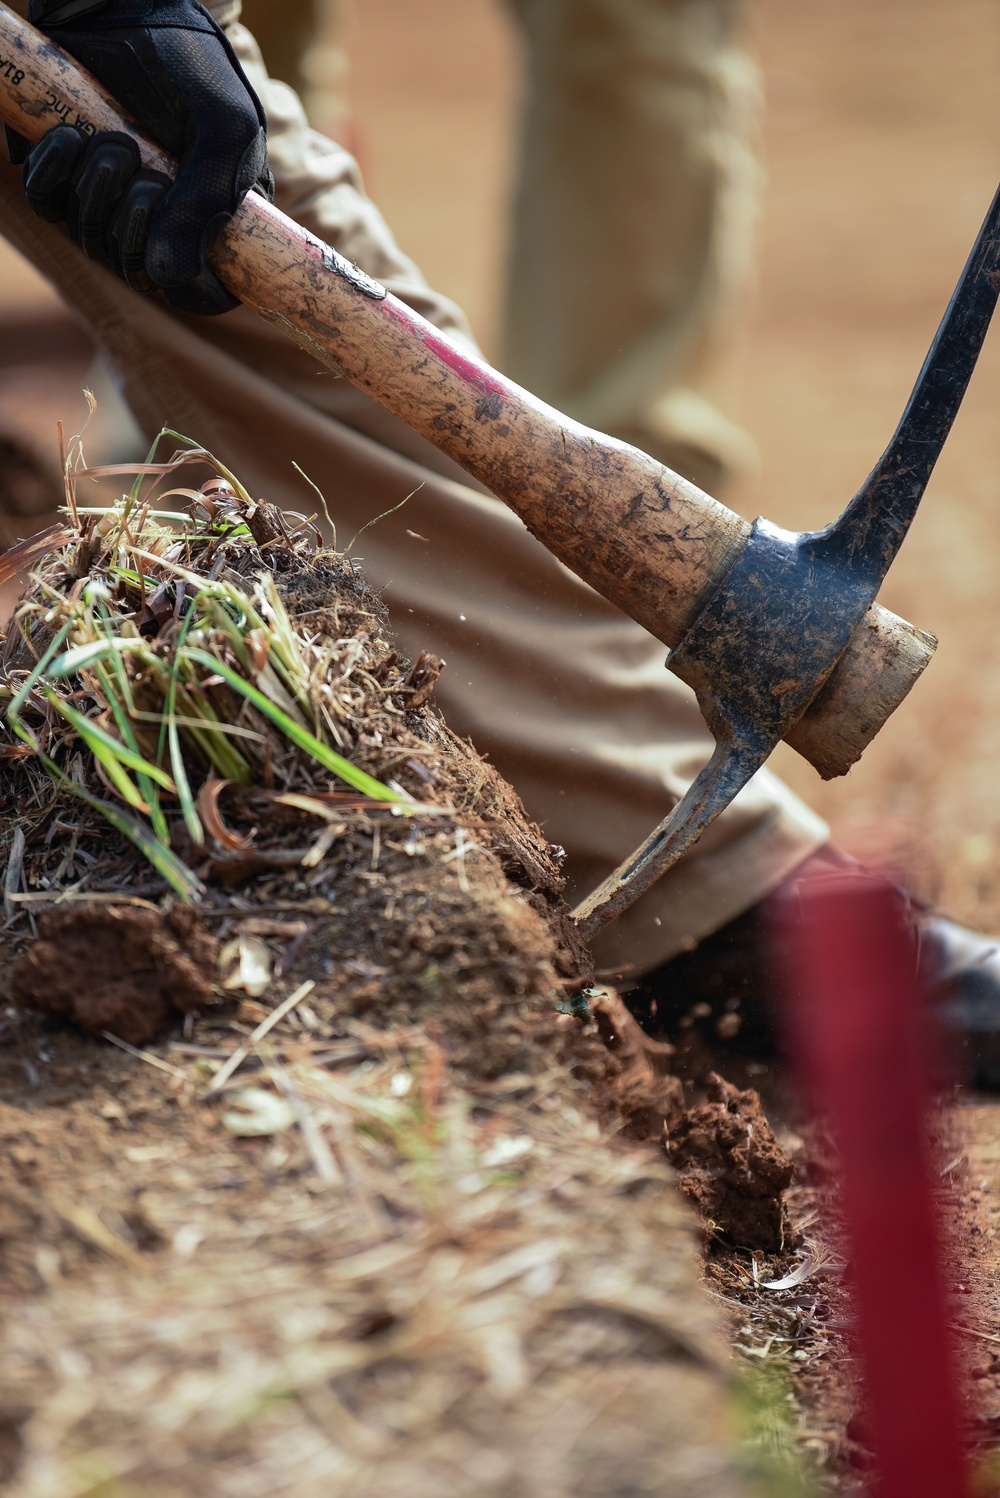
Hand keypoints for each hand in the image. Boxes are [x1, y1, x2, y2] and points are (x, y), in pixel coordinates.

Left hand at [8, 0, 272, 313]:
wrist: (129, 1)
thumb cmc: (190, 61)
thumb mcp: (225, 130)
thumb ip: (204, 206)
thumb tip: (165, 278)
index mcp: (212, 217)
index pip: (204, 291)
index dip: (194, 291)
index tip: (185, 266)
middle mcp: (159, 216)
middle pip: (137, 270)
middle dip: (135, 225)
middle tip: (146, 174)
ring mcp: (107, 197)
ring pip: (89, 238)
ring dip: (97, 193)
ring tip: (113, 140)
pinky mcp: (60, 170)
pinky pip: (45, 202)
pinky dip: (53, 175)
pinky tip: (69, 137)